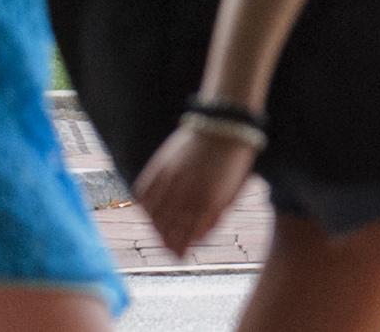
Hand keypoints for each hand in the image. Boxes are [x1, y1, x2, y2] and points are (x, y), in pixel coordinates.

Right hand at [133, 124, 257, 257]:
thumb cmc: (236, 158)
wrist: (225, 123)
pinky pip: (144, 193)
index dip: (181, 248)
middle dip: (167, 243)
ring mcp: (170, 180)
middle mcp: (186, 194)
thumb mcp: (234, 190)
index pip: (187, 235)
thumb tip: (199, 237)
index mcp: (208, 202)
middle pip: (168, 229)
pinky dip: (143, 205)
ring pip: (153, 214)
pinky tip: (148, 211)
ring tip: (158, 233)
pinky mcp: (160, 166)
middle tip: (168, 250)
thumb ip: (217, 215)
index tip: (178, 256)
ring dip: (154, 227)